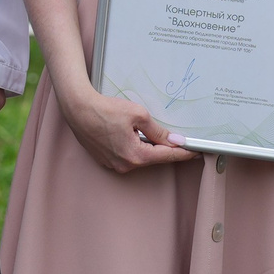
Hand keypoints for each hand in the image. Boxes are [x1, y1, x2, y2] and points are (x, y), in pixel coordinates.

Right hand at [58, 80, 197, 176]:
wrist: (78, 109)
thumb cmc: (105, 110)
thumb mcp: (138, 115)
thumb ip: (158, 130)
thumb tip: (174, 140)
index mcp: (136, 155)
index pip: (167, 156)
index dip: (183, 153)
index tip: (195, 152)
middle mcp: (126, 165)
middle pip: (154, 157)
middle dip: (164, 148)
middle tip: (176, 138)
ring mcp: (114, 165)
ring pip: (140, 157)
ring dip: (147, 146)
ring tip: (145, 131)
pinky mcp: (106, 160)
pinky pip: (127, 156)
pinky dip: (133, 147)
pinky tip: (130, 134)